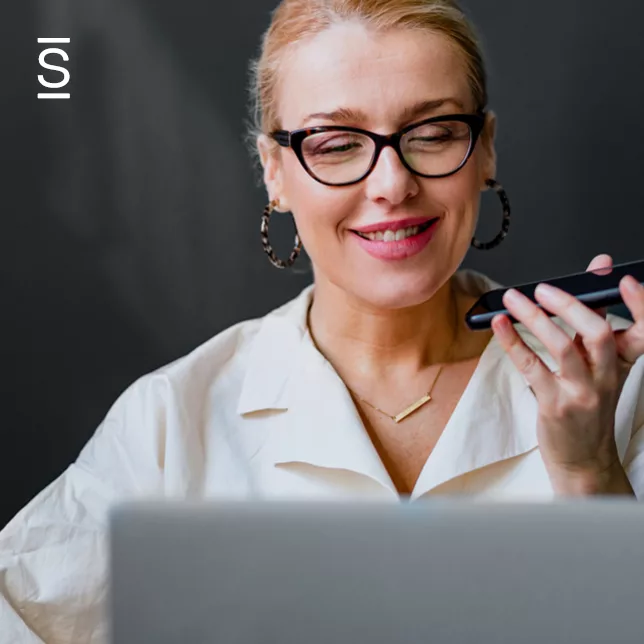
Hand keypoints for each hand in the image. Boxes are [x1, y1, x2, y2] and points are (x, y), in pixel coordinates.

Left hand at [492, 254, 643, 494]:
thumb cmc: (586, 410)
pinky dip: (513, 341)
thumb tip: (588, 286)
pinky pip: (531, 366)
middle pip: (595, 333)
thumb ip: (590, 329)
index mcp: (618, 365)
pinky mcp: (554, 405)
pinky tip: (500, 325)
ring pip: (560, 346)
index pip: (640, 331)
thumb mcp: (598, 371)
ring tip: (513, 299)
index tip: (621, 278)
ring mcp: (580, 393)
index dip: (638, 303)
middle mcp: (604, 378)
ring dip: (533, 317)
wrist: (583, 460)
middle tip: (544, 289)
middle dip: (569, 304)